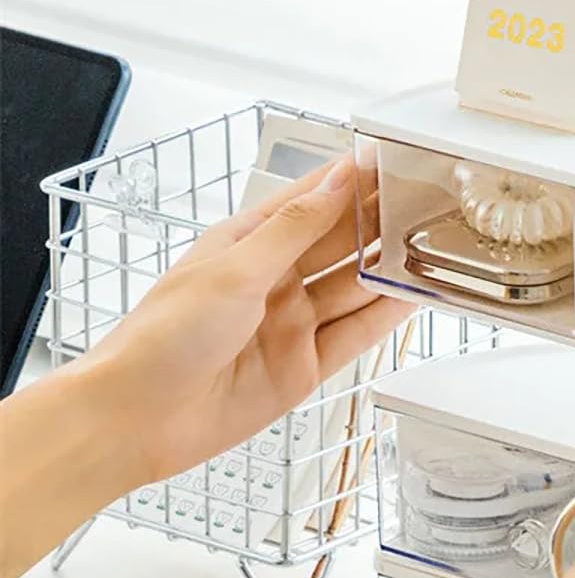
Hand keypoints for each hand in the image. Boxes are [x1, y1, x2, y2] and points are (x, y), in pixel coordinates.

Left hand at [80, 157, 408, 487]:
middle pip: (339, 244)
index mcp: (245, 244)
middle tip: (426, 202)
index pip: (309, 201)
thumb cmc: (163, 337)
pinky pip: (355, 336)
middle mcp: (272, 281)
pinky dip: (385, 317)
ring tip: (432, 246)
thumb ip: (296, 229)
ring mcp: (291, 324)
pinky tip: (412, 297)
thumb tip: (337, 183)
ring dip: (389, 269)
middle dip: (379, 223)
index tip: (390, 161)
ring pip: (353, 289)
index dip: (349, 181)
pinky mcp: (304, 367)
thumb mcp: (234, 270)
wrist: (140, 417)